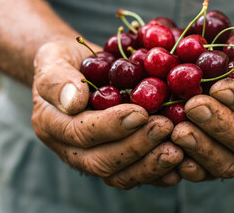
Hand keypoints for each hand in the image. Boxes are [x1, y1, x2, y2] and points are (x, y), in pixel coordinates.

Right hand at [32, 40, 182, 188]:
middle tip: (165, 127)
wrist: (77, 71)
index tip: (140, 112)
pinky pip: (135, 175)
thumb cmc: (65, 61)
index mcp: (52, 125)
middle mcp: (71, 150)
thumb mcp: (53, 59)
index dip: (112, 125)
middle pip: (102, 161)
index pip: (81, 133)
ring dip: (150, 165)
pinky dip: (158, 173)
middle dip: (136, 146)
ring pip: (120, 175)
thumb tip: (74, 101)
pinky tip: (181, 163)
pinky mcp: (116, 162)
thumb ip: (57, 79)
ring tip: (177, 149)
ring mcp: (94, 159)